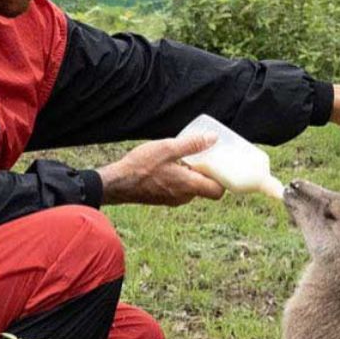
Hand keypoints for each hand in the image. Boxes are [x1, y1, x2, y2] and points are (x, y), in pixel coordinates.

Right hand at [97, 134, 225, 205]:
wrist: (117, 183)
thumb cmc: (141, 166)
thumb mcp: (168, 148)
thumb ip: (192, 144)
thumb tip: (214, 138)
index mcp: (188, 186)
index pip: (218, 191)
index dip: (223, 179)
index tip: (220, 164)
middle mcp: (183, 197)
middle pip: (205, 188)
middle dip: (206, 172)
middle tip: (201, 156)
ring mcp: (173, 200)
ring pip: (191, 188)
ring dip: (191, 174)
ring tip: (182, 158)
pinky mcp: (163, 199)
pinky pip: (179, 189)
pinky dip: (180, 178)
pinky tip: (169, 165)